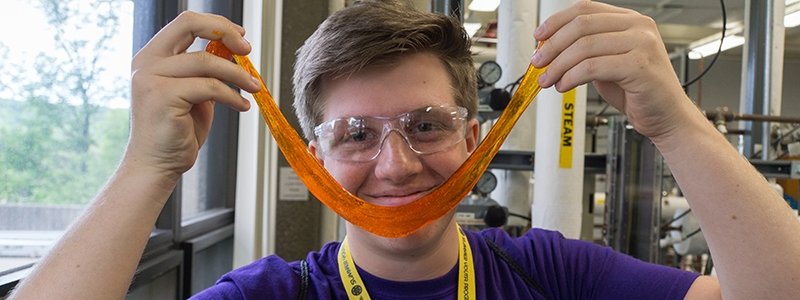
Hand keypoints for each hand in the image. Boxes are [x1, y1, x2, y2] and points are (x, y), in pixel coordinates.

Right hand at [127, 11, 259, 177]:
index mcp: (153, 56)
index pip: (186, 22)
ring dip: (238, 75)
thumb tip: (234, 49)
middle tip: (247, 50)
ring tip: (254, 88)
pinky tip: (242, 105)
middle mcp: (147, 62)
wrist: (157, 164)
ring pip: (207, 61)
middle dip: (225, 32)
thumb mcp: (196, 93)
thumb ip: (207, 70)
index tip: (241, 38)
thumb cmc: (177, 131)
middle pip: (189, 24)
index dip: (217, 25)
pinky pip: (210, 87)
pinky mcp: (163, 97)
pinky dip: (233, 96)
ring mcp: (152, 78)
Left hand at [532, 1, 689, 138]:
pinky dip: (571, 77)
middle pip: (581, 26)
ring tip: (548, 80)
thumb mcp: (608, 63)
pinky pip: (592, 67)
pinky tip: (564, 86)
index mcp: (630, 20)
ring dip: (558, 65)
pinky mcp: (639, 66)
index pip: (585, 9)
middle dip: (552, 45)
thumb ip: (586, 51)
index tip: (539, 37)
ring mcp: (642, 44)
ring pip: (584, 47)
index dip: (557, 21)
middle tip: (538, 62)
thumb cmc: (638, 91)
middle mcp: (639, 27)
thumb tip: (550, 49)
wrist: (667, 116)